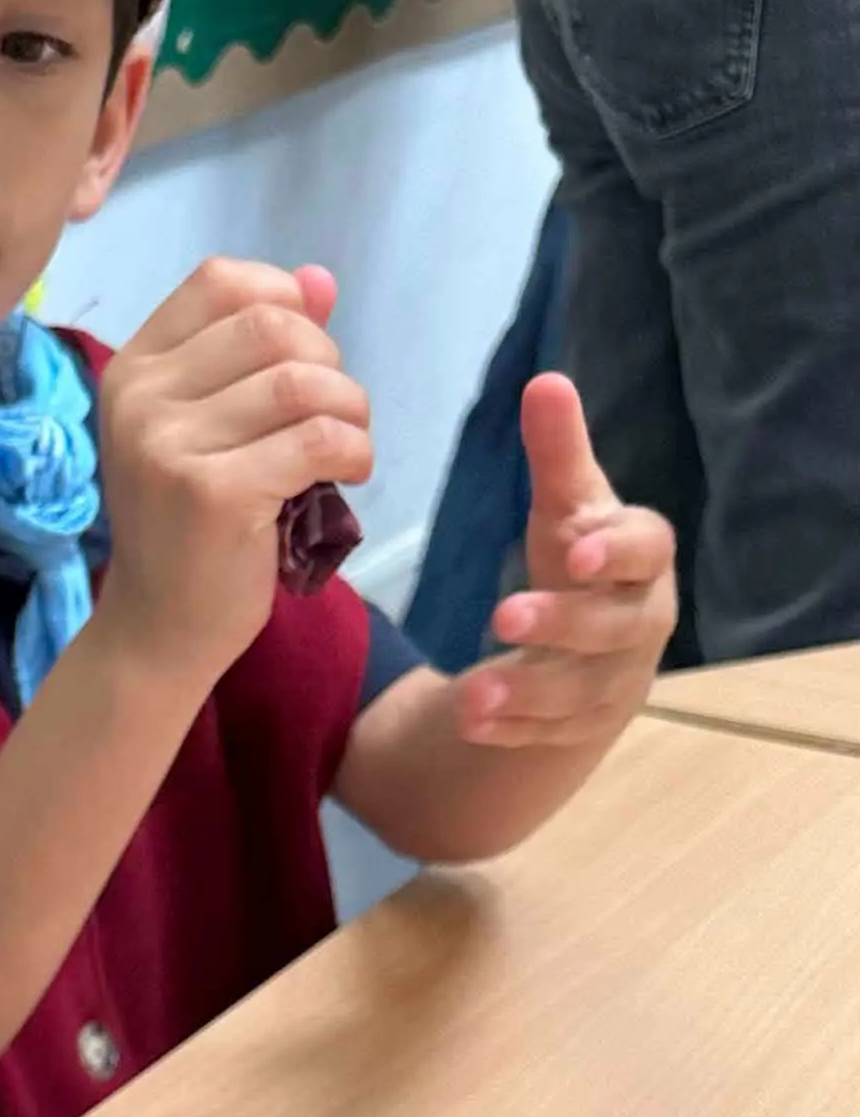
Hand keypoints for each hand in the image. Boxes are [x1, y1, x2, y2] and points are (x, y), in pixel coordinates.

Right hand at [93, 258, 375, 689]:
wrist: (159, 630)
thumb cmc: (189, 527)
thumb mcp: (210, 427)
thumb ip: (259, 352)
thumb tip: (319, 279)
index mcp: (133, 371)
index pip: (220, 281)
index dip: (283, 299)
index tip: (305, 355)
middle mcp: (140, 399)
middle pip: (271, 325)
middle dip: (328, 361)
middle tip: (332, 413)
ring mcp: (169, 446)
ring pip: (301, 381)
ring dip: (351, 408)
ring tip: (347, 448)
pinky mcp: (213, 493)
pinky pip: (318, 439)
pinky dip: (354, 451)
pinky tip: (349, 474)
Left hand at [455, 375, 677, 749]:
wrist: (596, 650)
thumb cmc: (585, 561)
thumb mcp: (569, 508)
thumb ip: (559, 454)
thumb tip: (545, 381)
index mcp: (643, 560)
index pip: (648, 550)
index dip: (618, 551)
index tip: (579, 552)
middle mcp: (639, 621)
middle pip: (613, 627)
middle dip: (563, 624)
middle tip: (503, 617)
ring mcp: (614, 680)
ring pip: (579, 692)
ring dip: (525, 693)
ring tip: (472, 695)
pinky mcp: (583, 726)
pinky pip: (548, 734)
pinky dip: (510, 730)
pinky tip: (469, 724)